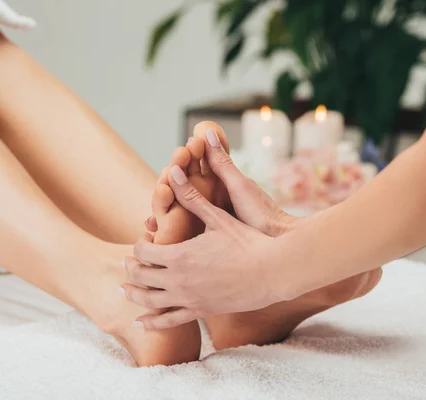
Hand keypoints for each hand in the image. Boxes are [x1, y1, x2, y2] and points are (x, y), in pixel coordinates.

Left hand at [125, 168, 290, 329]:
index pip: (143, 252)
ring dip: (133, 294)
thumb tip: (173, 171)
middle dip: (130, 269)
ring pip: (149, 301)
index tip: (145, 239)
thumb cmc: (248, 242)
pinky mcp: (201, 312)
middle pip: (140, 276)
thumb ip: (191, 198)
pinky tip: (140, 322)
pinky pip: (169, 322)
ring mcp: (189, 299)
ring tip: (124, 290)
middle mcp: (178, 280)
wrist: (273, 272)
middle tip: (127, 264)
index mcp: (179, 255)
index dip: (139, 245)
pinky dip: (151, 323)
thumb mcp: (217, 218)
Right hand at [145, 128, 296, 237]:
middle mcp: (202, 202)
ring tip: (160, 194)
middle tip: (166, 175)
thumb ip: (220, 162)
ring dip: (160, 201)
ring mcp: (196, 221)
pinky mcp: (193, 239)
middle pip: (175, 188)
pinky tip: (151, 224)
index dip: (182, 161)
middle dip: (168, 180)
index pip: (188, 170)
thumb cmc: (260, 213)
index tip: (182, 150)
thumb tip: (207, 132)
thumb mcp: (237, 185)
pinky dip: (159, 226)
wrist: (273, 244)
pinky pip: (170, 232)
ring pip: (170, 208)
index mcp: (212, 186)